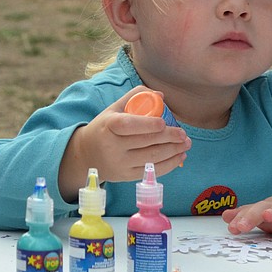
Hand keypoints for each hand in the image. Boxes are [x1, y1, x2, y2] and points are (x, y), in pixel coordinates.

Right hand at [58, 87, 190, 202]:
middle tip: (183, 134)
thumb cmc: (104, 127)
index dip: (147, 125)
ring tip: (186, 144)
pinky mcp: (127, 176)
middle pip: (145, 142)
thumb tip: (160, 96)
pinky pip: (151, 171)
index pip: (129, 125)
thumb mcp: (113, 109)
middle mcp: (113, 146)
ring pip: (151, 158)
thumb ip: (134, 98)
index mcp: (109, 126)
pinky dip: (169, 165)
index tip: (163, 122)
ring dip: (173, 151)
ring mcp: (121, 163)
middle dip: (168, 138)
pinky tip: (179, 157)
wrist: (86, 154)